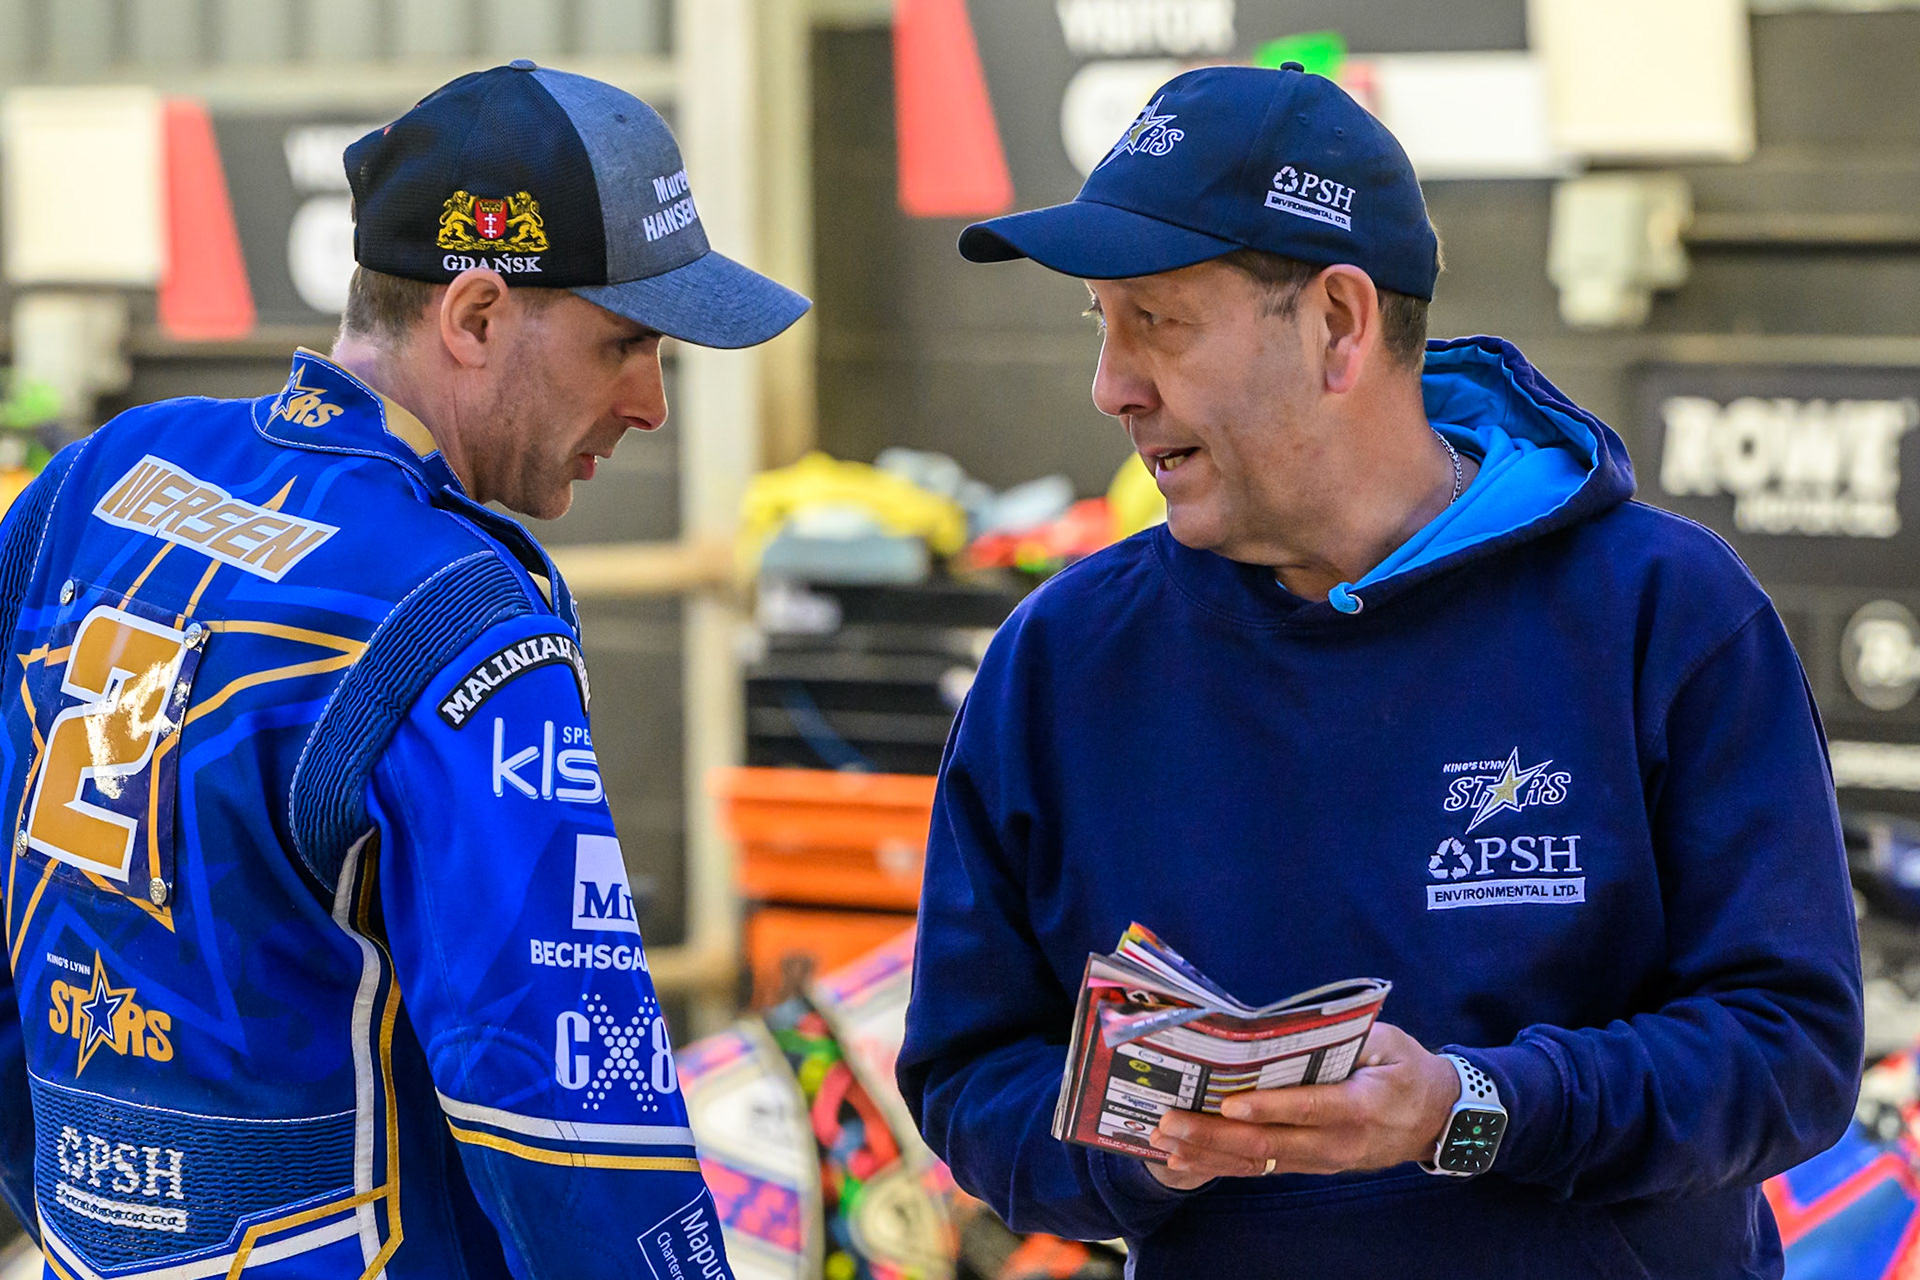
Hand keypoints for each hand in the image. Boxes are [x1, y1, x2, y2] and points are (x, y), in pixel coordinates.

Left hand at [1144, 1022, 1459, 1186]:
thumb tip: (1290, 1025)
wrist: (1435, 1118)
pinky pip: (1262, 1168)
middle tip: (1171, 1120)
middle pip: (1272, 1143)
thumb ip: (1346, 1035)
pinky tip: (1187, 1158)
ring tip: (1167, 1140)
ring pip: (1260, 1162)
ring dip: (1210, 1152)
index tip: (1231, 1102)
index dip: (1270, 1108)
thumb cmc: (1406, 1069)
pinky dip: (1222, 1165)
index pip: (1311, 1108)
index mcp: (1361, 1104)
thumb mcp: (1388, 1042)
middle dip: (1216, 1133)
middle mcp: (1338, 1142)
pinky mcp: (1311, 1165)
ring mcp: (1323, 1159)